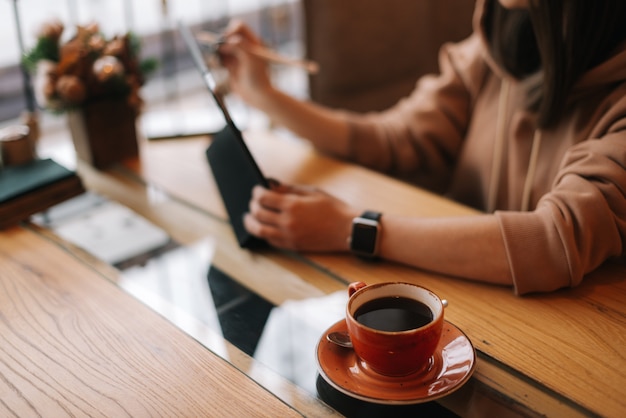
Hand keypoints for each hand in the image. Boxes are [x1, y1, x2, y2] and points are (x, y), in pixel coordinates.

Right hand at [218, 20, 273, 108]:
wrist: (257, 96)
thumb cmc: (258, 78)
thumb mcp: (250, 58)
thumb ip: (237, 47)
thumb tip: (222, 43)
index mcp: (253, 42)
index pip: (239, 27)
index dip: (230, 30)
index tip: (226, 40)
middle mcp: (244, 47)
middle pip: (227, 35)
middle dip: (221, 41)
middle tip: (217, 50)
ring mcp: (237, 57)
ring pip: (222, 47)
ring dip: (217, 51)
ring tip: (221, 62)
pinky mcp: (231, 66)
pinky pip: (220, 58)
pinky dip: (217, 60)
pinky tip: (222, 67)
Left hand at [243, 183, 359, 251]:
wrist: (348, 229)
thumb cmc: (333, 207)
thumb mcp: (312, 191)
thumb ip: (289, 189)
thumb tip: (270, 185)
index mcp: (293, 205)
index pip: (263, 198)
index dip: (256, 192)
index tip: (256, 189)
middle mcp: (288, 222)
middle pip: (258, 214)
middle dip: (252, 206)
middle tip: (253, 202)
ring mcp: (289, 236)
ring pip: (260, 230)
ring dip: (251, 223)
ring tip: (248, 217)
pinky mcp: (293, 246)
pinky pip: (271, 240)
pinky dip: (263, 233)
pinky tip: (262, 228)